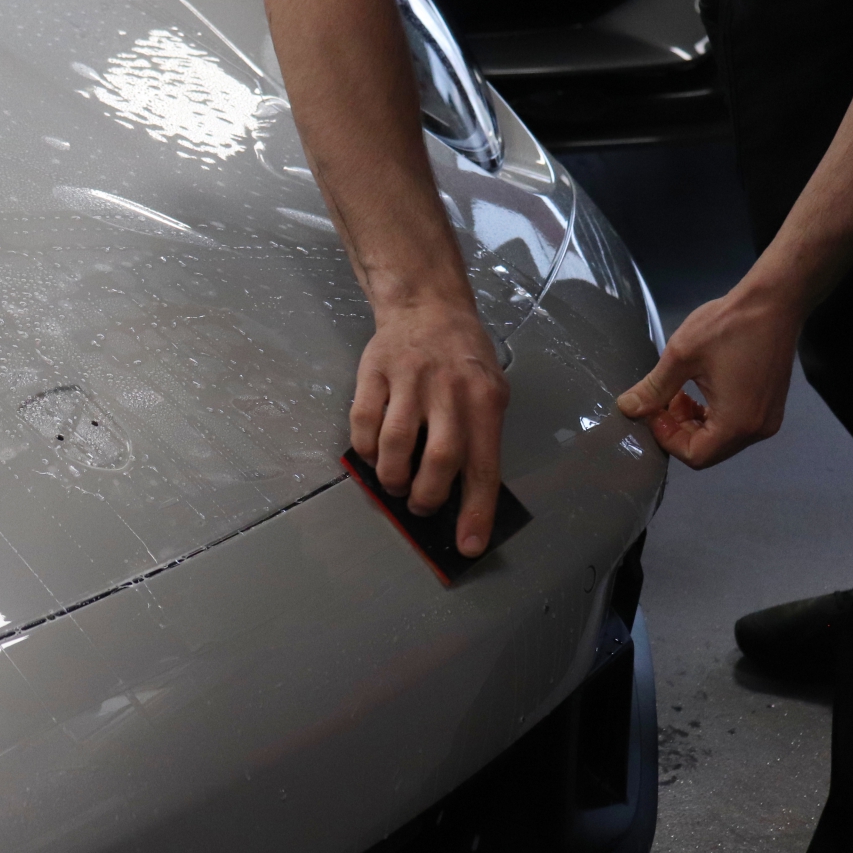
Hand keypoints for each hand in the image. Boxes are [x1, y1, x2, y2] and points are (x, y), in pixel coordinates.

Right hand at [351, 300, 509, 555]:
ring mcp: (409, 380)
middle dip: (426, 497)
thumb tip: (461, 495)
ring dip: (392, 478)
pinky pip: (363, 424)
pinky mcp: (374, 373)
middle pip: (438, 460)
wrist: (427, 306)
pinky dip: (366, 450)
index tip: (468, 546)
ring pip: (395, 446)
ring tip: (394, 484)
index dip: (475, 511)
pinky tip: (374, 455)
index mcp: (485, 400)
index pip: (482, 466)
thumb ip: (478, 436)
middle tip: (420, 505)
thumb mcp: (488, 391)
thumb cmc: (462, 358)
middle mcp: (449, 390)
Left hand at [615, 286, 801, 467]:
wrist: (774, 301)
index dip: (666, 438)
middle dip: (678, 432)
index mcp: (737, 422)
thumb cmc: (729, 326)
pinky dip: (711, 417)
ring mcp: (768, 418)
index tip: (653, 409)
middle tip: (662, 403)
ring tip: (678, 395)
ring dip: (693, 425)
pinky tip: (698, 392)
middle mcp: (758, 429)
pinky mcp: (770, 406)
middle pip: (708, 452)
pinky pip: (735, 426)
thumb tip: (627, 408)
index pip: (695, 456)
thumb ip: (654, 389)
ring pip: (720, 440)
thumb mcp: (681, 356)